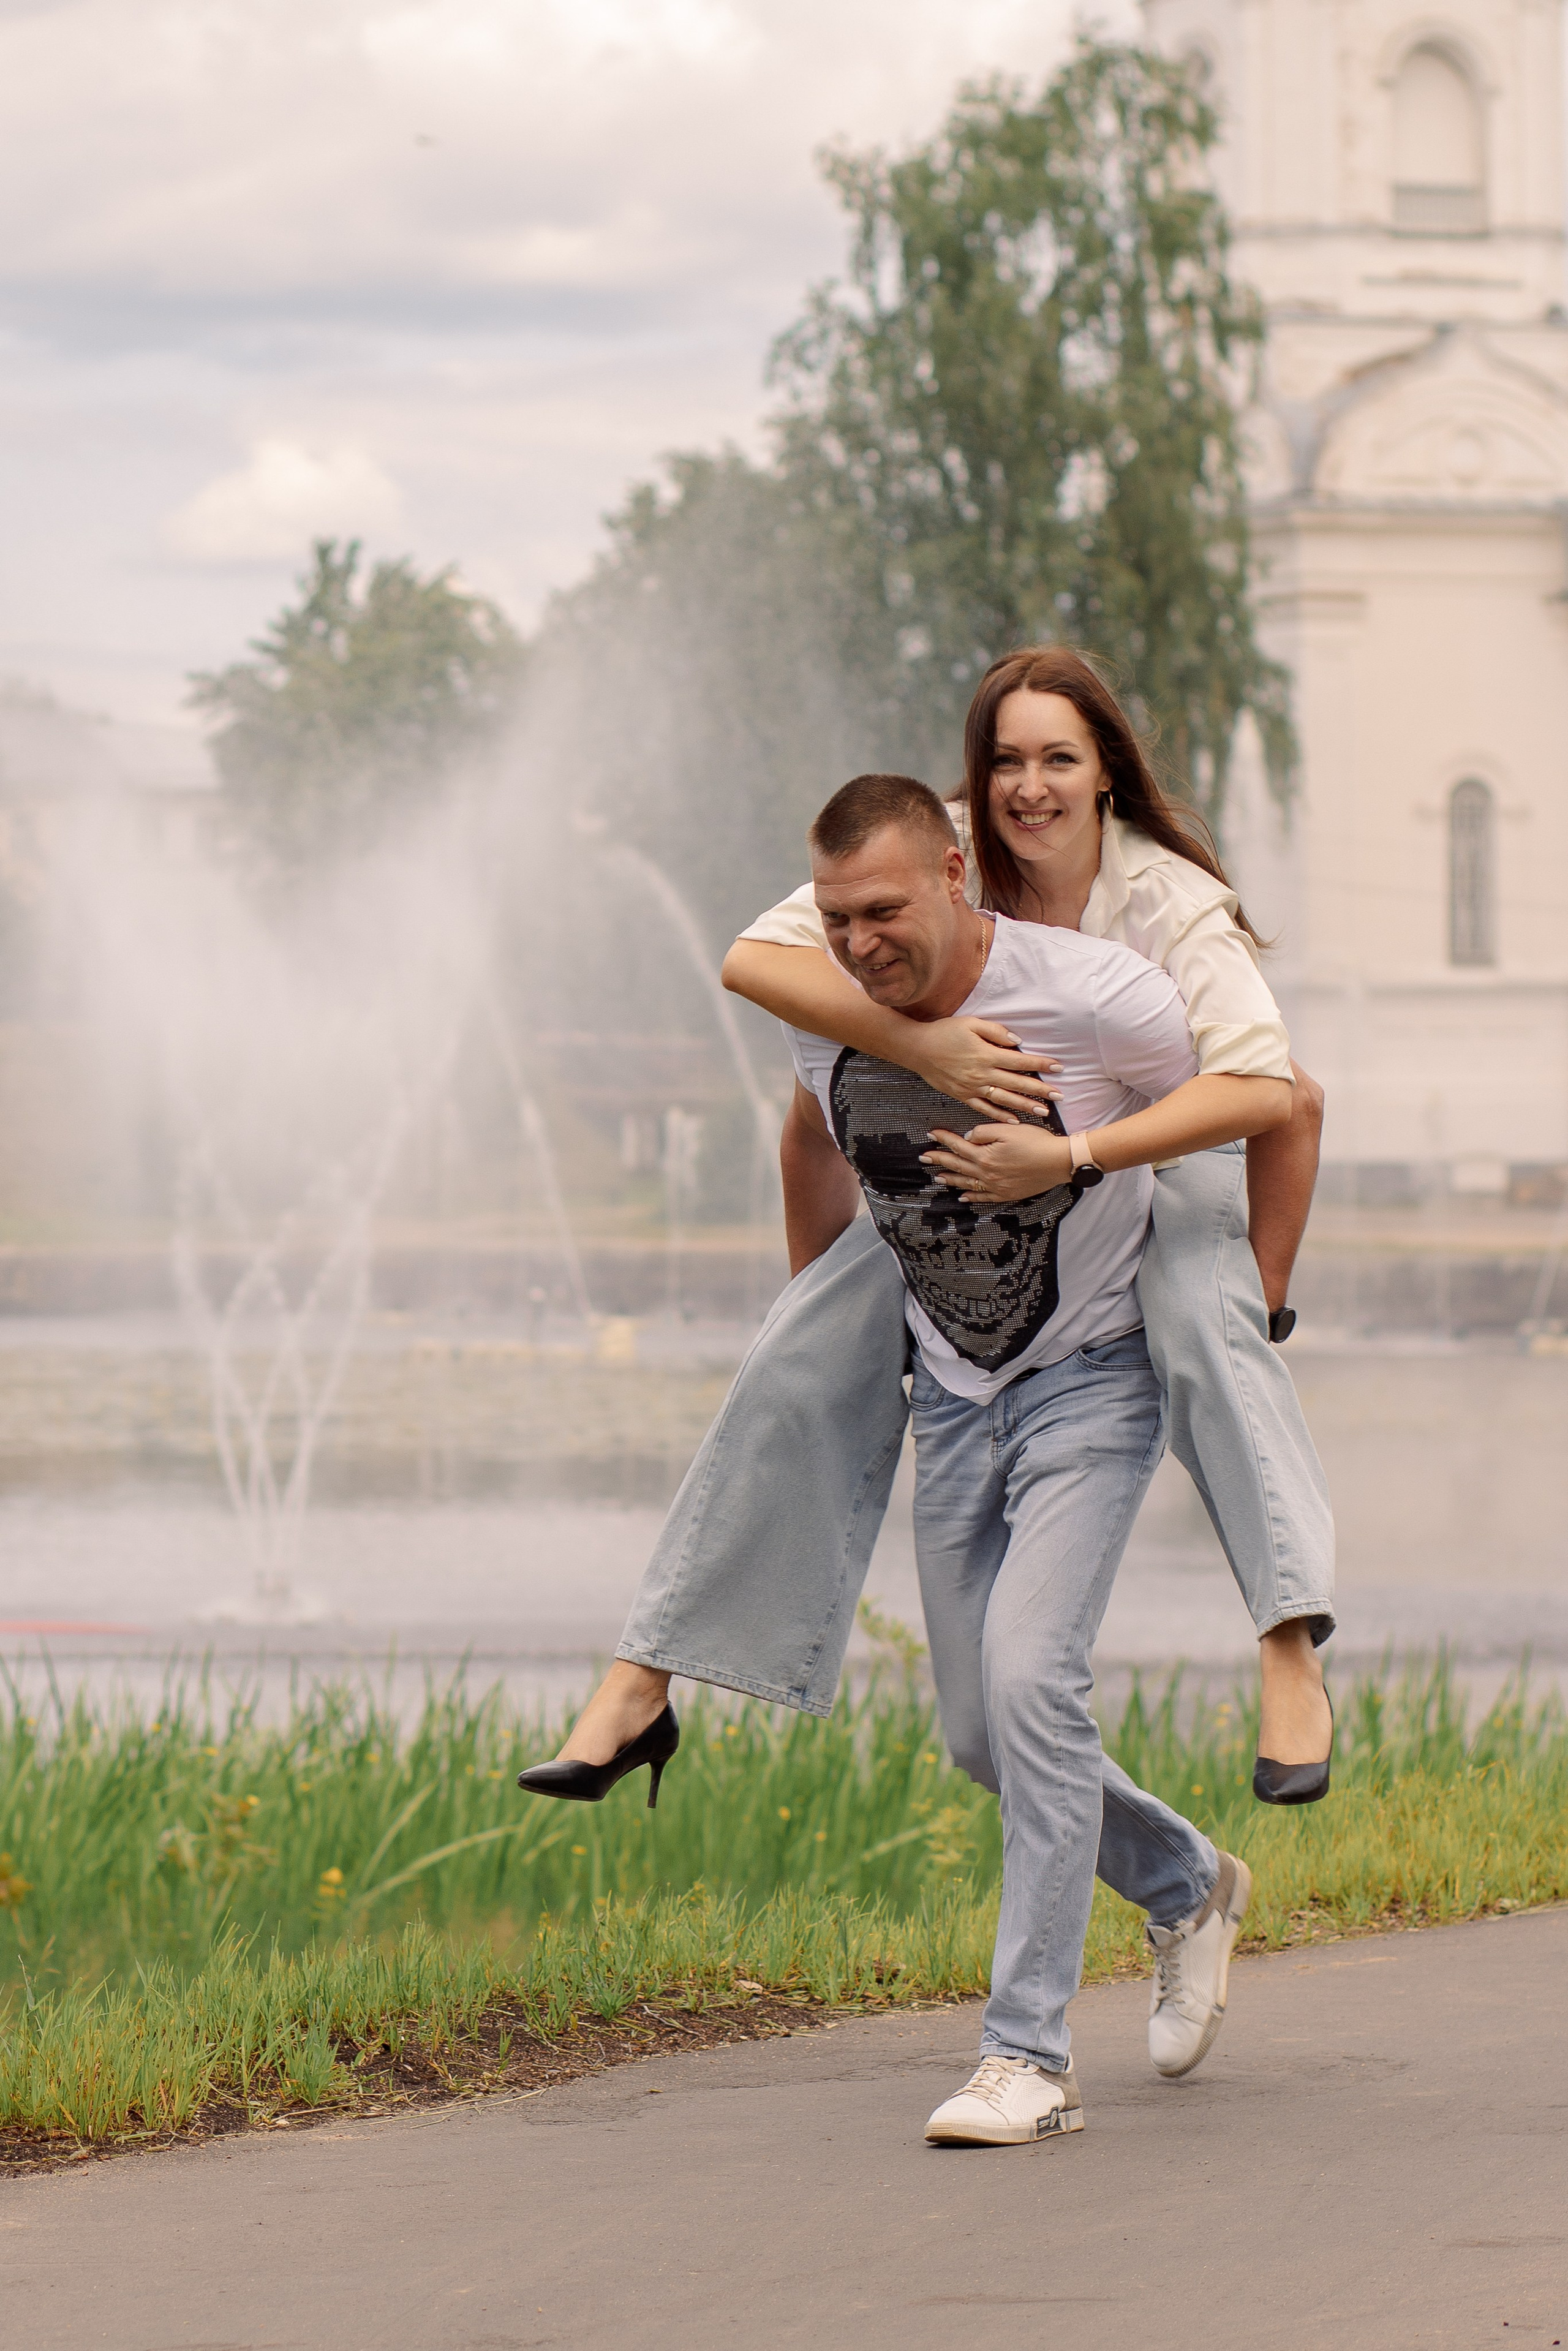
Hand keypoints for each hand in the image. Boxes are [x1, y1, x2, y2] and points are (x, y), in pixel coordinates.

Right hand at [909, 1018, 1059, 1120]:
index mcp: (986, 1054)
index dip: (1040, 1064)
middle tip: (1060, 1095)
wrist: (916, 1049)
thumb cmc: (944, 1032)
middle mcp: (981, 1074)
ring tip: (1043, 1111)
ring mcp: (971, 1087)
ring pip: (1004, 1099)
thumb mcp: (970, 1023)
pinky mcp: (962, 1095)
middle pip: (1016, 1083)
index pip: (1020, 1061)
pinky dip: (999, 1115)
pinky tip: (1014, 1121)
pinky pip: (984, 1108)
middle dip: (1040, 1089)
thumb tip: (1017, 1042)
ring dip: (1025, 1106)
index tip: (1058, 1068)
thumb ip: (995, 1031)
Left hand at [921, 1122, 1072, 1203]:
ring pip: (967, 1183)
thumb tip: (968, 1137)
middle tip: (924, 1157)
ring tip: (937, 1177)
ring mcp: (996, 1186)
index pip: (958, 1146)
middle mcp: (987, 1173)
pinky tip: (963, 1197)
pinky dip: (972, 1197)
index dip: (943, 1139)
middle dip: (939, 1160)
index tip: (930, 1135)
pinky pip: (984, 1197)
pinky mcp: (1007, 1194)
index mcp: (985, 1156)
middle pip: (958, 1165)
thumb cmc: (1036, 1142)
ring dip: (951, 1179)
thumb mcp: (1008, 1129)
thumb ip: (984, 1132)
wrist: (1058, 1162)